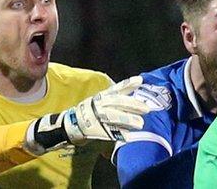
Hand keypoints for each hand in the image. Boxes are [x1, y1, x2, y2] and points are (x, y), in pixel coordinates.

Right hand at [24, 76, 152, 154]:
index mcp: (102, 96)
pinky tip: (128, 137)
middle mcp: (99, 104)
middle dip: (132, 105)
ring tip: (141, 124)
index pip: (117, 88)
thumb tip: (136, 101)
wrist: (69, 125)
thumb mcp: (101, 102)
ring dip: (128, 120)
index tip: (140, 81)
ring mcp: (95, 116)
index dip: (128, 84)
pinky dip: (118, 135)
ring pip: (113, 117)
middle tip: (147, 109)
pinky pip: (108, 132)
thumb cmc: (90, 112)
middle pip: (117, 102)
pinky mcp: (93, 129)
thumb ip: (116, 100)